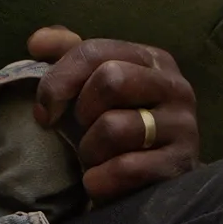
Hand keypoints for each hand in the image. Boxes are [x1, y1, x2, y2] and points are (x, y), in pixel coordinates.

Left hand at [27, 25, 198, 201]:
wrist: (158, 181)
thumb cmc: (120, 126)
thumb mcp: (96, 87)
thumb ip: (71, 57)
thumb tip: (38, 42)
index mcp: (153, 60)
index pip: (95, 52)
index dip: (58, 80)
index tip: (44, 110)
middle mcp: (175, 87)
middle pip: (111, 79)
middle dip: (82, 112)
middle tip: (82, 131)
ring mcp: (184, 126)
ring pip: (115, 127)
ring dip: (90, 150)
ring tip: (95, 158)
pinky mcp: (180, 165)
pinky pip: (126, 167)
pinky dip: (100, 179)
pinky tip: (100, 181)